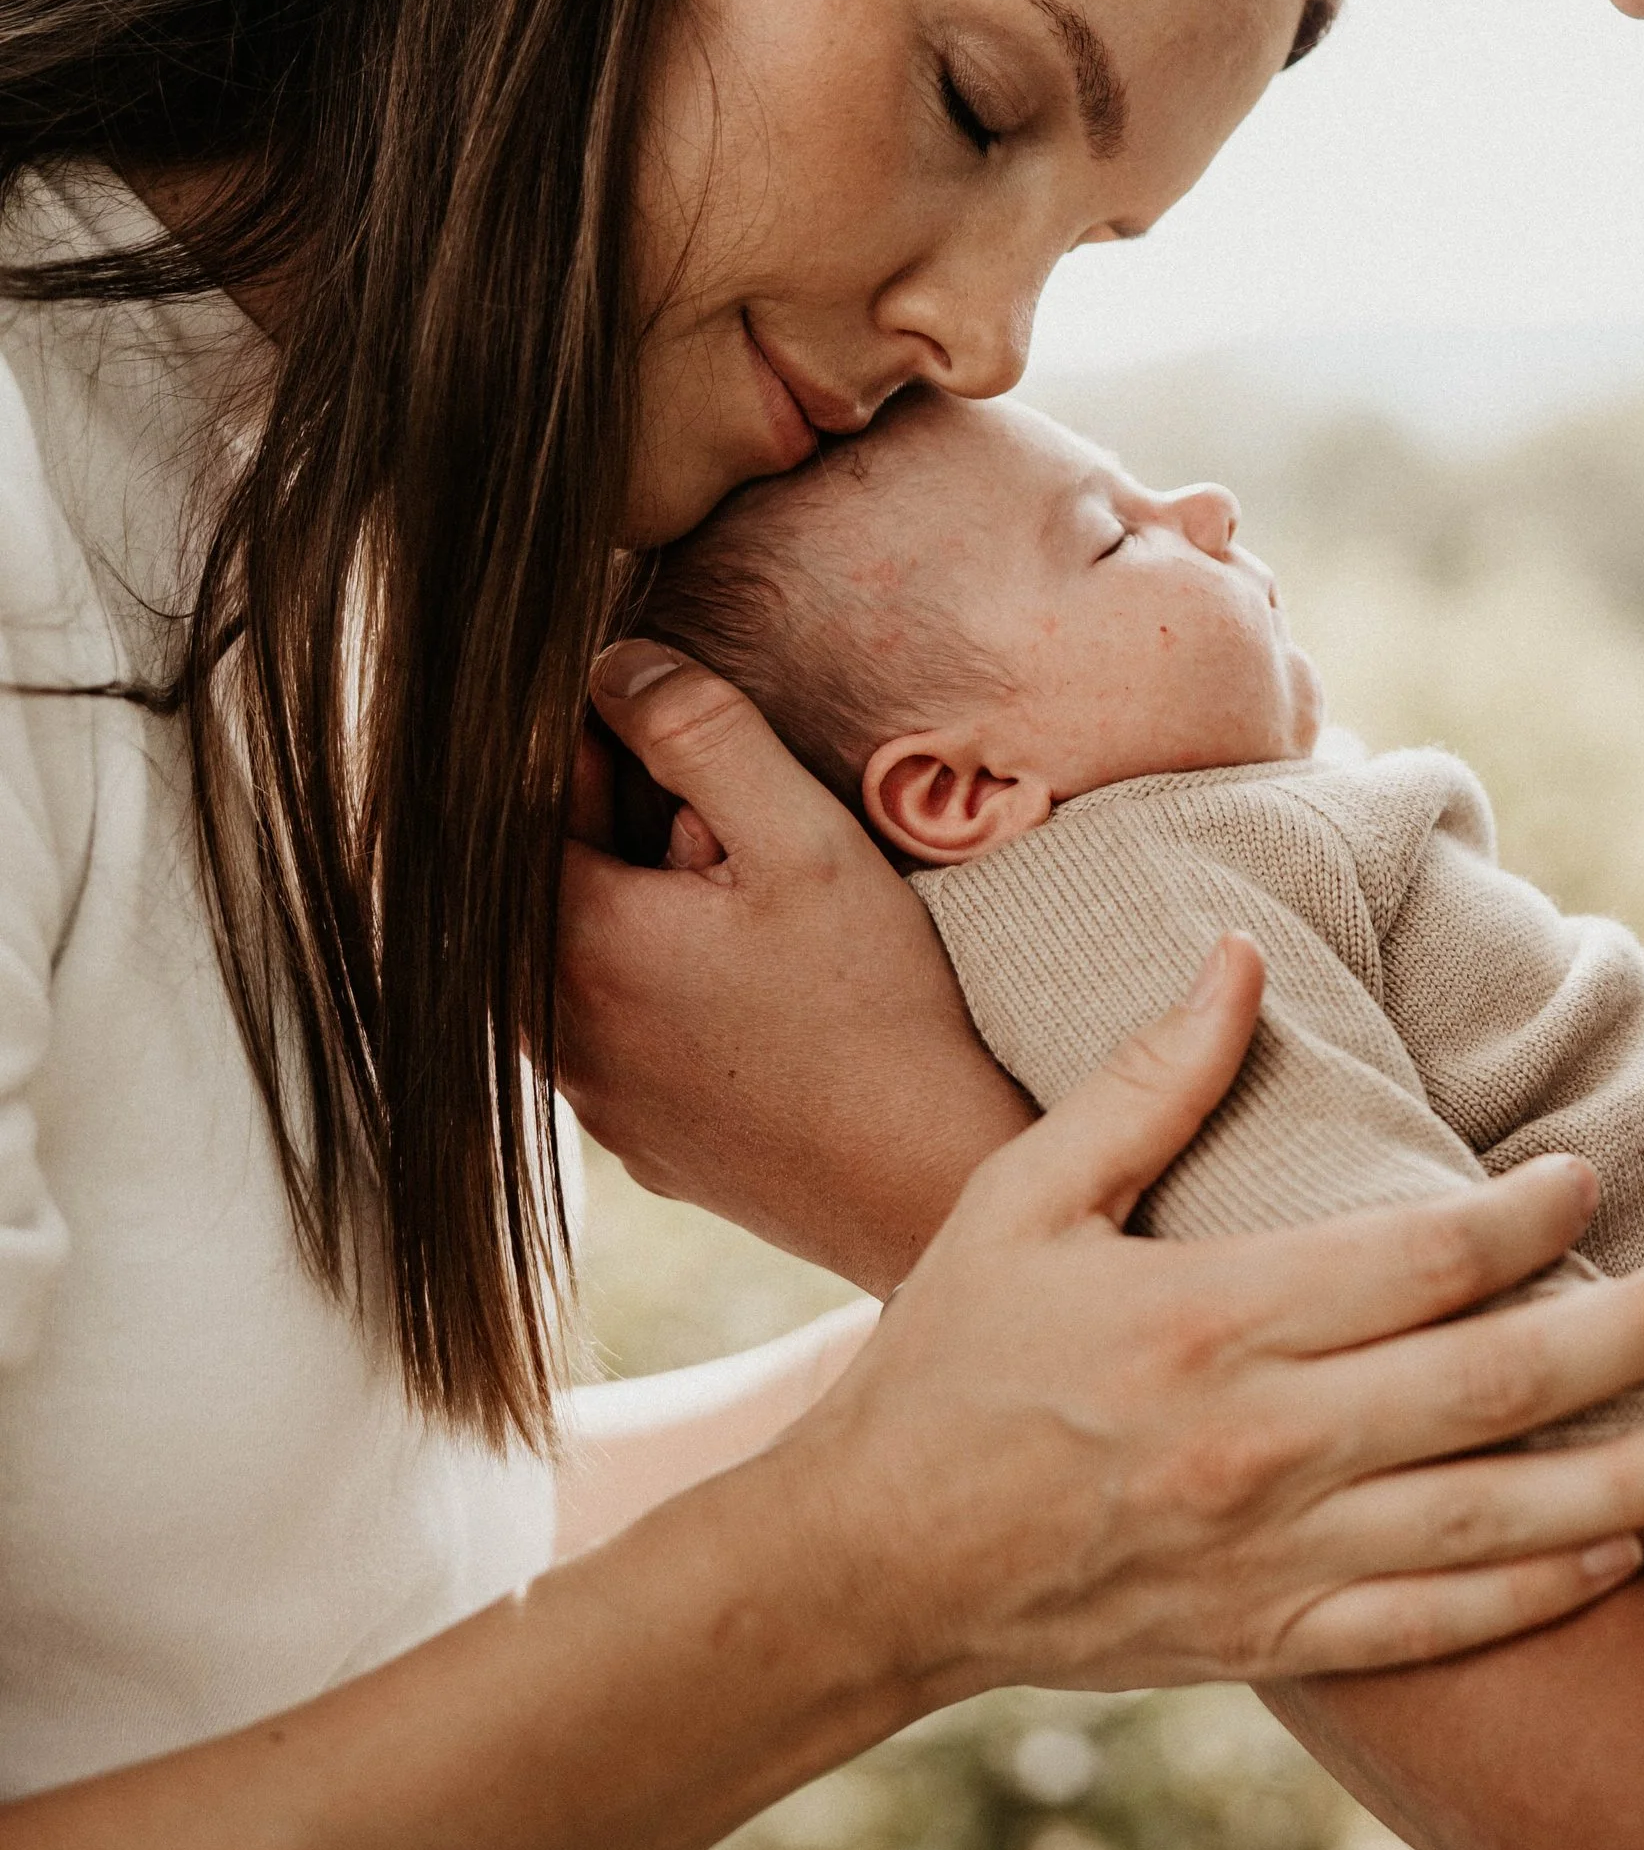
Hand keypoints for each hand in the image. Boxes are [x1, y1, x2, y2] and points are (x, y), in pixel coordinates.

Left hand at [558, 642, 1031, 1286]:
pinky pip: (614, 1032)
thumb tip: (612, 665)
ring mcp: (591, 1099)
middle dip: (618, 836)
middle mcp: (552, 1031)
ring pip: (575, 961)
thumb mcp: (800, 837)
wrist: (921, 1184)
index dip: (590, 752)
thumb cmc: (872, 1009)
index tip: (670, 744)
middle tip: (723, 832)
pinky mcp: (635, 1142)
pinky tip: (751, 994)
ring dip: (639, 913)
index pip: (516, 804)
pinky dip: (659, 989)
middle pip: (541, 887)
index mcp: (571, 942)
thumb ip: (699, 730)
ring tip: (744, 914)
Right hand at [779, 936, 1643, 1696]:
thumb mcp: (1024, 1198)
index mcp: (1207, 1320)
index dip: (1526, 1217)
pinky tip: (1628, 1549)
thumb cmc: (950, 1358)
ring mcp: (1275, 1553)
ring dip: (1634, 1474)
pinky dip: (1540, 1592)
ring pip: (1496, 1517)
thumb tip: (1239, 957)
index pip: (1416, 1263)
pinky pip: (1438, 1621)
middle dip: (1640, 1332)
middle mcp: (1260, 1442)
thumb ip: (1145, 1082)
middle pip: (1494, 1383)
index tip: (1598, 1173)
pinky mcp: (1276, 1635)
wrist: (871, 1565)